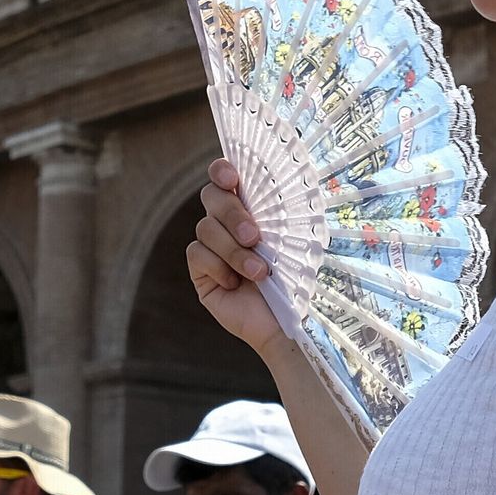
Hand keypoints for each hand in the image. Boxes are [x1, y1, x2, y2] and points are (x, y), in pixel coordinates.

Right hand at [188, 158, 285, 357]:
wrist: (289, 324)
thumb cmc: (298, 279)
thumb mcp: (293, 241)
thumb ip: (276, 212)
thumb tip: (277, 181)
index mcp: (251, 207)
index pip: (226, 176)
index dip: (222, 170)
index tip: (233, 178)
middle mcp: (227, 222)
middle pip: (211, 197)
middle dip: (231, 213)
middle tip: (254, 236)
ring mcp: (211, 246)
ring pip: (205, 228)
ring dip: (233, 250)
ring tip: (259, 272)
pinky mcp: (201, 271)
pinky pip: (197, 254)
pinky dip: (217, 267)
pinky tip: (236, 284)